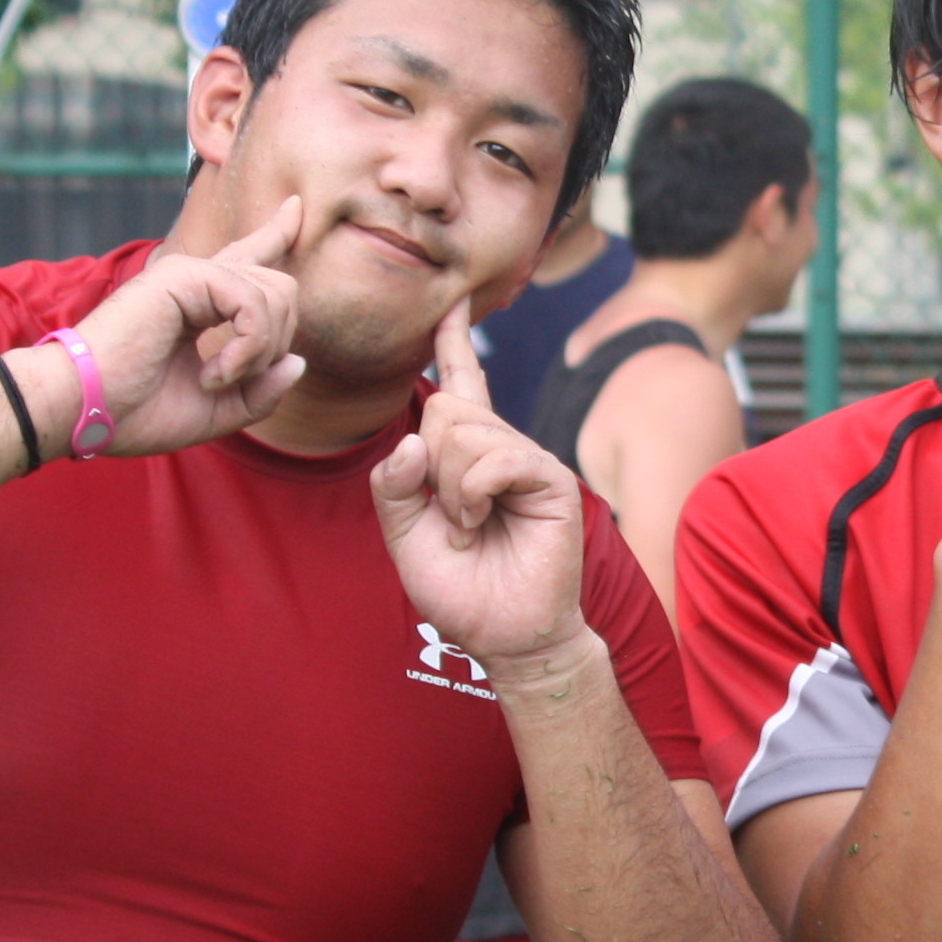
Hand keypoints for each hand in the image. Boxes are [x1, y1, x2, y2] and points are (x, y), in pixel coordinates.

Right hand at [61, 203, 306, 455]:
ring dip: (259, 351)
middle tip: (234, 380)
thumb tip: (299, 362)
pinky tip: (215, 374)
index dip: (277, 233)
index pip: (251, 260)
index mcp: (202, 303)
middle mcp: (198, 282)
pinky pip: (253, 302)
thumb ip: (261, 390)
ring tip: (218, 380)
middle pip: (281, 286)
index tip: (296, 206)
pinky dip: (247, 346)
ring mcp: (190, 274)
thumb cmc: (137, 413)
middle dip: (276, 342)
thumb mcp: (218, 410)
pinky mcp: (183, 276)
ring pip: (276, 292)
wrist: (85, 410)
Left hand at [375, 303, 595, 682]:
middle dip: (430, 466)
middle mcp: (500, 449)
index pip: (460, 386)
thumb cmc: (461, 590)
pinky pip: (494, 458)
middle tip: (452, 518)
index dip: (454, 344)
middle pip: (445, 409)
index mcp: (468, 456)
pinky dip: (473, 494)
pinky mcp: (549, 478)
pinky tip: (481, 522)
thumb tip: (412, 439)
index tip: (450, 305)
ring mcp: (527, 460)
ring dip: (450, 489)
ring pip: (463, 432)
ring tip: (470, 527)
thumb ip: (392, 486)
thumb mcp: (404, 536)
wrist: (505, 636)